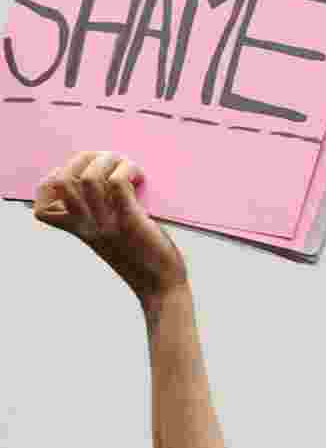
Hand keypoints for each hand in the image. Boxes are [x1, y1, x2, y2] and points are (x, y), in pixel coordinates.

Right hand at [33, 152, 187, 303]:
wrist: (161, 288)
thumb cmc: (143, 259)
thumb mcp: (112, 239)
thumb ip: (102, 217)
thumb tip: (109, 184)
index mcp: (80, 231)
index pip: (42, 208)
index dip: (51, 183)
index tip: (80, 174)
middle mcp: (88, 226)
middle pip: (62, 181)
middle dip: (84, 159)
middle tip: (110, 161)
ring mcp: (106, 224)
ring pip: (89, 178)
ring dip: (109, 161)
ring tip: (128, 165)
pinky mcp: (129, 222)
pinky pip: (117, 184)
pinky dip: (127, 171)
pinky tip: (140, 177)